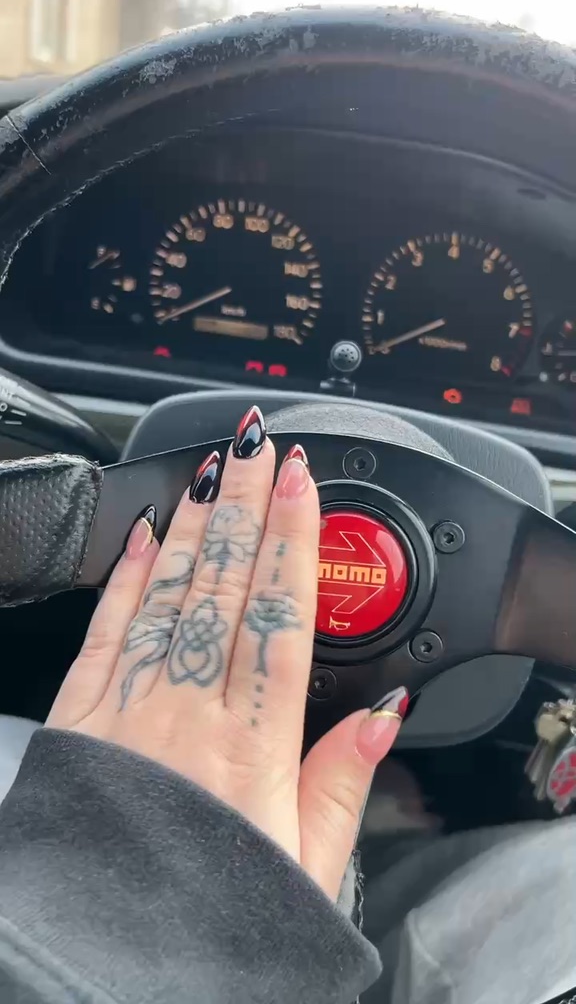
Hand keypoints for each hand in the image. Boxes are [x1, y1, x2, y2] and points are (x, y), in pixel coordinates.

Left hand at [47, 406, 406, 900]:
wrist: (103, 958)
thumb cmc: (208, 917)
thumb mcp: (305, 869)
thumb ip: (343, 785)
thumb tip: (383, 717)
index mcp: (250, 746)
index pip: (279, 615)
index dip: (293, 540)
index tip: (302, 483)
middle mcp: (187, 713)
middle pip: (223, 585)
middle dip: (245, 505)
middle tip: (257, 445)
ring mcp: (127, 708)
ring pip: (166, 593)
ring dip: (192, 524)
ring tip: (211, 469)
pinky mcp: (78, 718)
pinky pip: (103, 630)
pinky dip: (123, 577)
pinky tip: (139, 535)